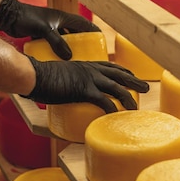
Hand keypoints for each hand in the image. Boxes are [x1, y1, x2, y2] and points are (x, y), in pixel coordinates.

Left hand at [0, 0, 100, 59]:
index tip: (102, 41)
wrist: (8, 16)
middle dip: (83, 44)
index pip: (84, 24)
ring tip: (77, 62)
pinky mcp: (42, 35)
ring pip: (65, 41)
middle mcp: (59, 22)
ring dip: (70, 49)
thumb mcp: (44, 30)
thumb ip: (57, 42)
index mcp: (63, 17)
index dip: (94, 32)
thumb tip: (69, 57)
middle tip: (90, 56)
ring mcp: (50, 29)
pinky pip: (54, 45)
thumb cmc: (26, 18)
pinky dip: (57, 52)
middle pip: (76, 34)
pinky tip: (59, 62)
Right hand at [23, 56, 149, 112]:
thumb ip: (64, 85)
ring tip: (137, 106)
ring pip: (116, 87)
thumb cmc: (40, 77)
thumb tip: (61, 94)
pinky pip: (103, 100)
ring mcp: (88, 79)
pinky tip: (118, 115)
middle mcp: (90, 70)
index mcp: (85, 65)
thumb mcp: (58, 78)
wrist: (33, 74)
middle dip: (134, 81)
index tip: (132, 76)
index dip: (123, 71)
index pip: (109, 66)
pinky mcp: (83, 90)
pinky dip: (113, 108)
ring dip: (128, 97)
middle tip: (146, 88)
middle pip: (118, 74)